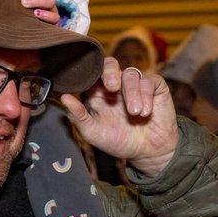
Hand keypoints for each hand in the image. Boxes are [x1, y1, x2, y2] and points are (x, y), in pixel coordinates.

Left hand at [58, 58, 178, 176]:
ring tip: (134, 113)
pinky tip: (145, 112)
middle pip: (110, 64)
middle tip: (112, 87)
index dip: (90, 74)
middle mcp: (116, 86)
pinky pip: (149, 81)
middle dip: (110, 72)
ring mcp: (135, 85)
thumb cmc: (118, 141)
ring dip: (131, 93)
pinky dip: (146, 96)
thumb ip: (78, 116)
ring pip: (130, 74)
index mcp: (98, 93)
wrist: (147, 152)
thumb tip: (63, 97)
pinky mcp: (154, 87)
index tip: (91, 84)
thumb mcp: (93, 132)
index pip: (91, 74)